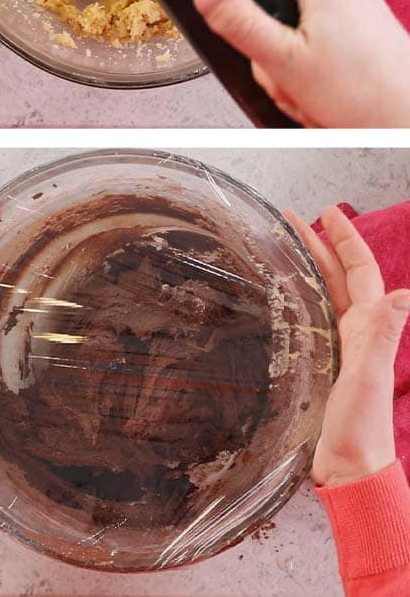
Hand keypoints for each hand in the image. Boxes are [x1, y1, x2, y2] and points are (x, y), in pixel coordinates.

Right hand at [194, 0, 409, 126]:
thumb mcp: (283, 60)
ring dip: (288, 58)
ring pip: (295, 21)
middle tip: (276, 66)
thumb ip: (240, 22)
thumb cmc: (363, 94)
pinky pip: (319, 37)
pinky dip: (311, 64)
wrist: (405, 122)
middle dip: (265, 35)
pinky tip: (319, 87)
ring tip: (302, 85)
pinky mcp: (365, 27)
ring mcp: (358, 4)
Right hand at [285, 207, 409, 487]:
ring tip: (285, 245)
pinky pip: (312, 318)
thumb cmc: (359, 427)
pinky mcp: (325, 363)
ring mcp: (342, 347)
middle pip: (340, 277)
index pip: (358, 272)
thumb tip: (404, 293)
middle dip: (321, 243)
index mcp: (369, 328)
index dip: (344, 240)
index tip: (325, 212)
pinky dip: (299, 297)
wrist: (351, 467)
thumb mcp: (369, 377)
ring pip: (325, 294)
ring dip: (309, 266)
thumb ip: (383, 336)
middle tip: (292, 218)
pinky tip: (282, 296)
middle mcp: (358, 332)